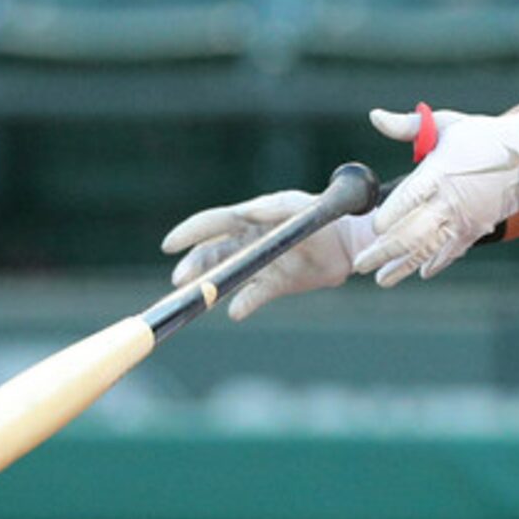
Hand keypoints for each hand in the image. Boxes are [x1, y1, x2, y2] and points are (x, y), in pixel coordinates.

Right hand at [159, 186, 369, 320]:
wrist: (349, 245)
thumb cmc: (322, 216)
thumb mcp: (298, 207)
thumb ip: (275, 209)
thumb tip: (248, 212)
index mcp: (249, 220)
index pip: (212, 225)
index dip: (189, 234)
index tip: (169, 244)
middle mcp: (248, 243)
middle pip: (213, 255)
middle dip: (194, 267)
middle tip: (180, 280)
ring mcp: (260, 264)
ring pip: (228, 276)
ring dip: (211, 287)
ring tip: (197, 297)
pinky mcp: (275, 284)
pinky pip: (254, 296)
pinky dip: (243, 304)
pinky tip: (235, 311)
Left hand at [349, 102, 518, 286]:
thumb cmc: (485, 135)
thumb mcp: (445, 124)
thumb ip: (407, 126)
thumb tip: (375, 116)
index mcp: (440, 172)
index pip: (410, 197)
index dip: (392, 214)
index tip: (373, 228)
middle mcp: (450, 201)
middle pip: (412, 233)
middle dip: (383, 252)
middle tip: (360, 264)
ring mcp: (464, 218)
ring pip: (428, 249)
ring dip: (404, 267)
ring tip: (382, 280)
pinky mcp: (477, 228)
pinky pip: (452, 251)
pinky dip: (436, 263)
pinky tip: (422, 273)